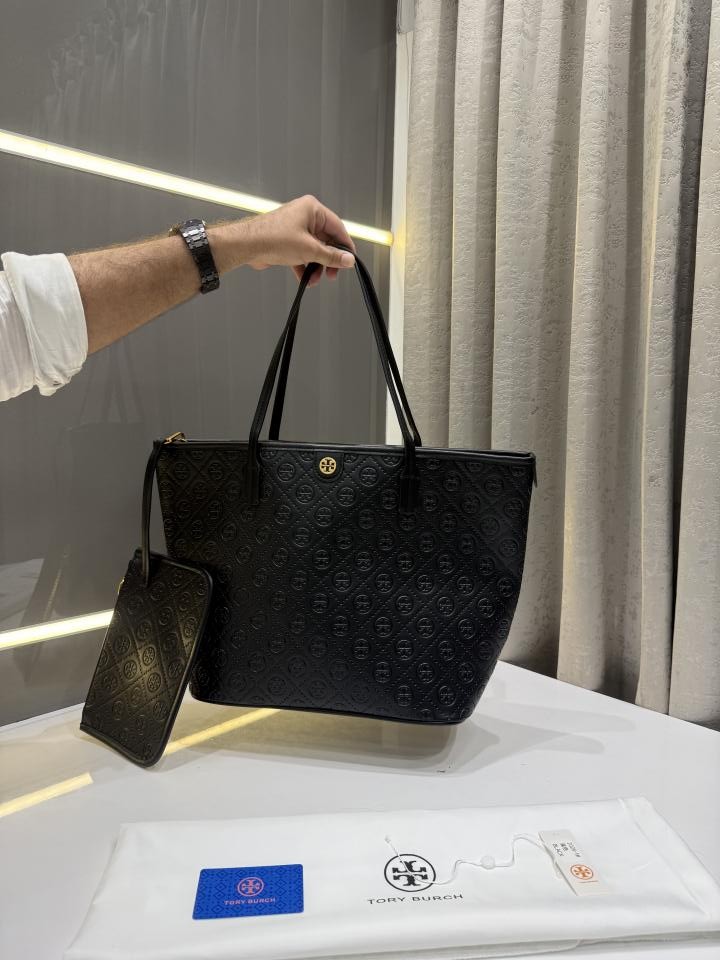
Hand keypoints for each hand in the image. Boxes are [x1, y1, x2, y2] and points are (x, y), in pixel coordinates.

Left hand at [236, 195, 355, 285]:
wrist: (247, 245)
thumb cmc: (273, 238)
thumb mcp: (310, 250)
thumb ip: (331, 256)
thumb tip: (348, 260)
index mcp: (312, 209)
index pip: (337, 228)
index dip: (345, 246)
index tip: (349, 260)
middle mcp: (304, 215)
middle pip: (326, 240)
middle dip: (328, 260)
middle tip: (332, 274)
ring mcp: (295, 228)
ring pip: (313, 249)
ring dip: (316, 266)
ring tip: (314, 279)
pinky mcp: (286, 240)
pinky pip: (302, 254)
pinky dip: (304, 266)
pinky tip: (304, 278)